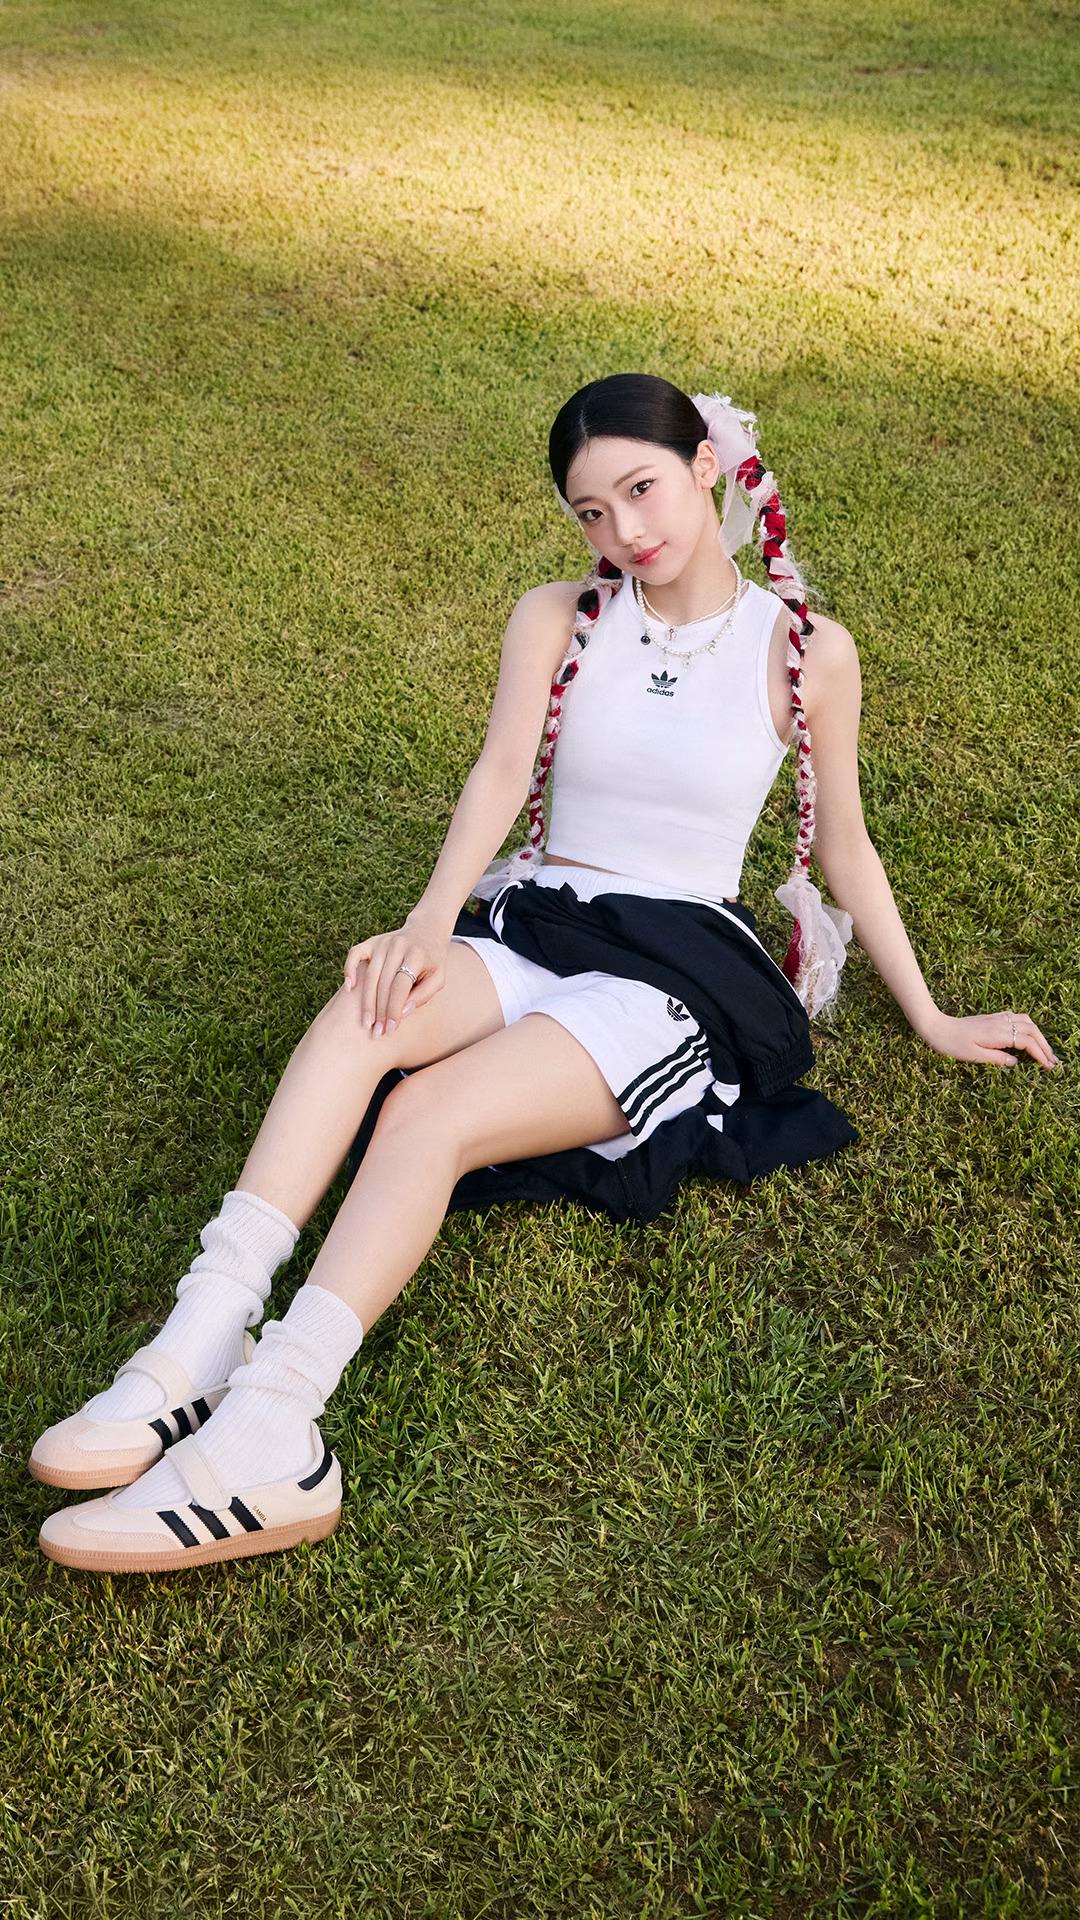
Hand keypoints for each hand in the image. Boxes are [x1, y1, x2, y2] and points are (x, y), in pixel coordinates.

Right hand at [342, 913, 450, 1037]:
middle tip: (376, 1032)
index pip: (401, 986)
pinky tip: (350, 988)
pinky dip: (349, 970)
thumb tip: (402, 1012)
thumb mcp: (438, 978)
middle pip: (383, 983)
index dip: (394, 1009)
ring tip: (366, 1023)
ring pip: (370, 975)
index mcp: (417, 955)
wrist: (426, 930)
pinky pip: (355, 954)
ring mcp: (383, 942)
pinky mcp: (372, 941)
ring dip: (366, 1002)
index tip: (391, 1030)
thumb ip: (423, 995)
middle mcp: (398, 945)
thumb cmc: (432, 961)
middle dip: (379, 1011)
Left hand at [922, 1008, 1059, 1070]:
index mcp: (998, 1034)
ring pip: (1027, 1022)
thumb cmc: (952, 1044)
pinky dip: (1027, 1026)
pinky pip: (1017, 1018)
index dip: (1040, 1055)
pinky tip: (1027, 1035)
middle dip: (1044, 1046)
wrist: (936, 1027)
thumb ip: (997, 1059)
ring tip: (1044, 1050)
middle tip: (1052, 1061)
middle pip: (1032, 1030)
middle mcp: (1001, 1023)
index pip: (1027, 1043)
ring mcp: (997, 1018)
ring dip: (1038, 1035)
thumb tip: (1016, 1062)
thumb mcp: (974, 1056)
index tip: (1048, 1067)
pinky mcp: (992, 1018)